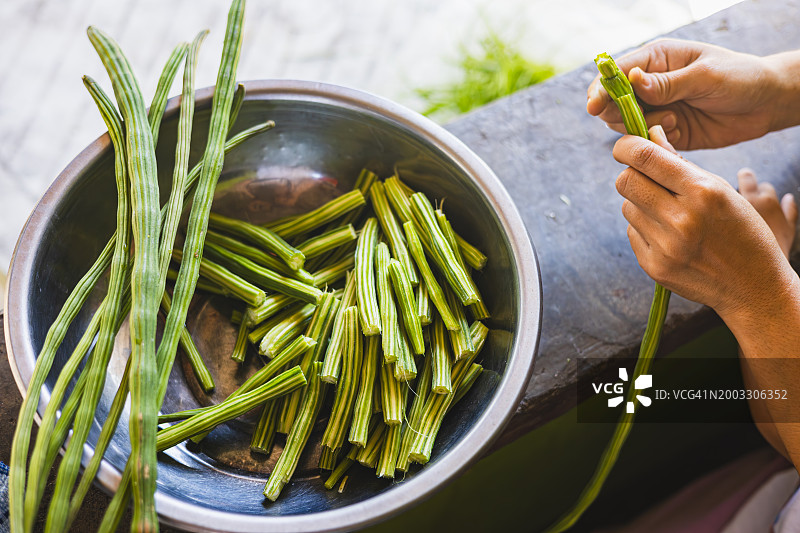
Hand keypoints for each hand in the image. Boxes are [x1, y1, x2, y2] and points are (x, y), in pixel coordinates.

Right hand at [588, 39, 795, 149]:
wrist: (765, 104)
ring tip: (672, 122)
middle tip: (641, 119)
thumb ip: (668, 83)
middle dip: (618, 114)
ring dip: (642, 128)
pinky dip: (654, 143)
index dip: (601, 89)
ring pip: (624, 125)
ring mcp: (656, 109)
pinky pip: (645, 142)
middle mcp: (650, 84)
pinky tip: (677, 132)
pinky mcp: (665, 132)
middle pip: (612, 102)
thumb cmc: (740, 78)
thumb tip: (631, 80)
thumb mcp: (705, 76)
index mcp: (656, 59)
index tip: (594, 106)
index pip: (616, 73)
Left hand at [614, 125, 794, 318]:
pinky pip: (631, 232)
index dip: (626, 146)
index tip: (624, 147)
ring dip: (640, 204)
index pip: (645, 157)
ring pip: (626, 207)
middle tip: (646, 179)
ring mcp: (665, 246)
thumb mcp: (721, 189)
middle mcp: (681, 219)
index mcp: (702, 192)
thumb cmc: (740, 230)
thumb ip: (681, 163)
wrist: (752, 286)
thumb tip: (649, 133)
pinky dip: (644, 228)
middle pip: (625, 181)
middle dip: (631, 175)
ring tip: (668, 212)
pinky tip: (669, 236)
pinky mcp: (654, 266)